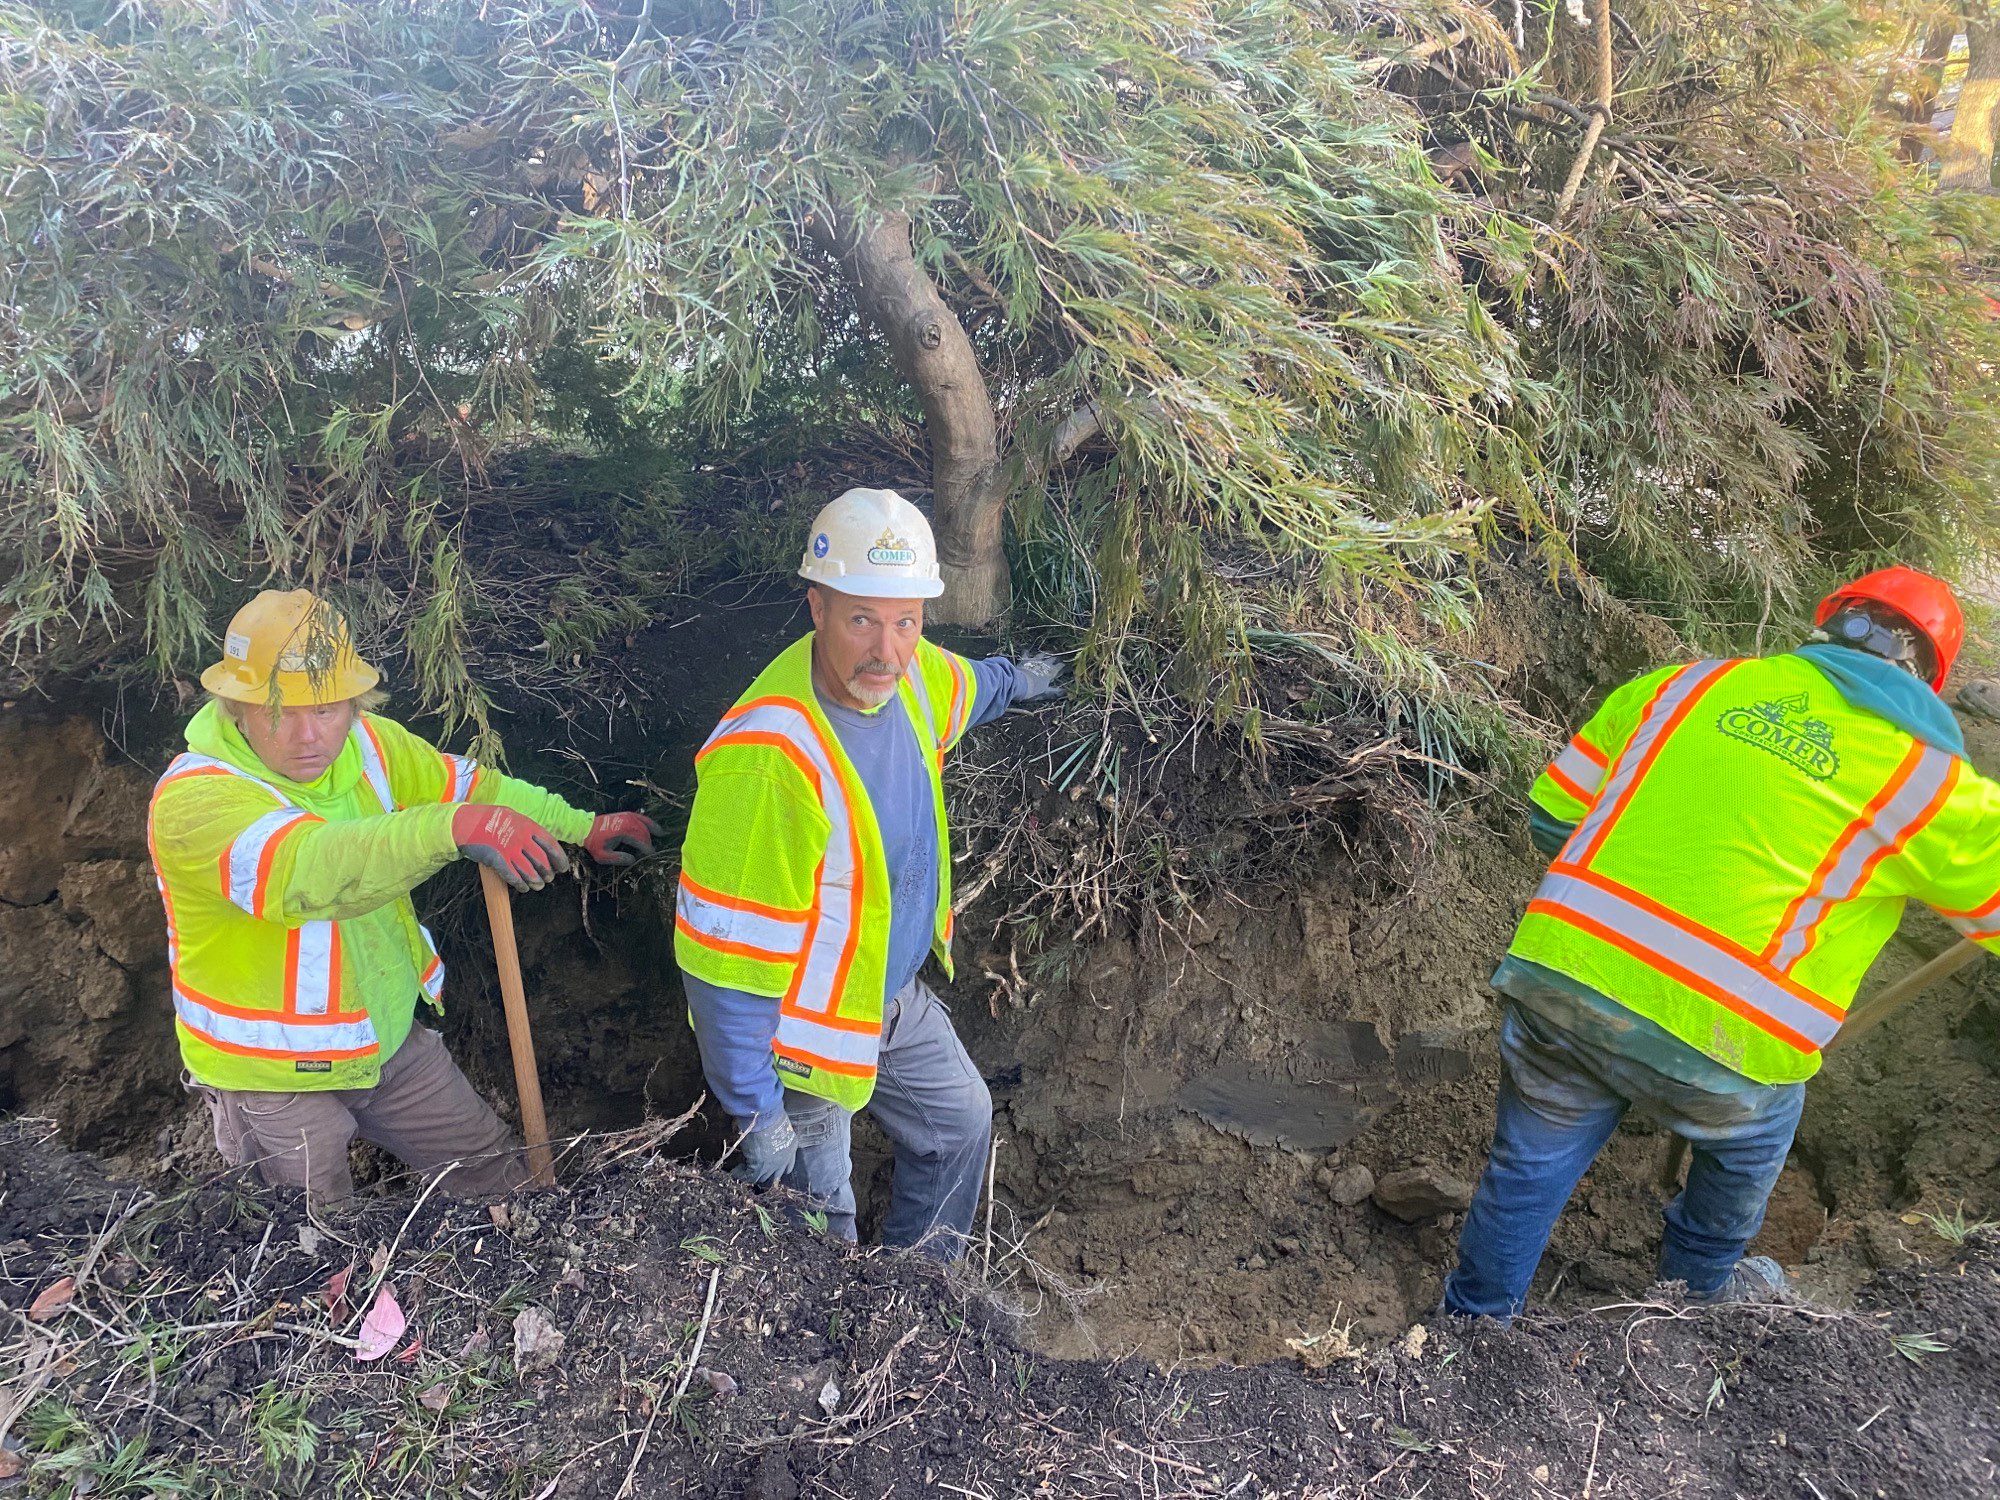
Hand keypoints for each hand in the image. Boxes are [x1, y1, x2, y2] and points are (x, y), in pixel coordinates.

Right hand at [452, 804, 569, 891]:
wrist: (466, 822)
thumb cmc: (491, 820)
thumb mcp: (514, 817)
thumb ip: (529, 830)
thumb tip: (544, 844)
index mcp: (528, 826)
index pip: (551, 845)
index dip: (560, 859)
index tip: (563, 868)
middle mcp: (521, 838)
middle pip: (542, 861)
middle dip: (548, 873)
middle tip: (549, 878)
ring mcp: (509, 849)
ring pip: (529, 872)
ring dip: (536, 881)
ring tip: (539, 886)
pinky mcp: (497, 860)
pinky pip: (513, 877)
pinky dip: (520, 885)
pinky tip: (524, 888)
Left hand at [584, 811, 662, 866]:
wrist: (585, 828)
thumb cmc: (594, 842)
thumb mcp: (602, 856)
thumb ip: (618, 858)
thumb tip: (633, 860)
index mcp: (622, 831)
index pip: (640, 840)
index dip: (647, 849)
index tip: (651, 856)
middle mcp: (627, 822)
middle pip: (644, 832)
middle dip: (649, 842)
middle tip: (652, 852)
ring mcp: (627, 817)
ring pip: (644, 824)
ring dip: (652, 831)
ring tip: (661, 836)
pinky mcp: (626, 815)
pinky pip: (641, 817)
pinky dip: (649, 822)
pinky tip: (655, 826)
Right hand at [733, 1115, 797, 1186]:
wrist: (765, 1117)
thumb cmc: (771, 1115)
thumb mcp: (779, 1126)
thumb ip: (775, 1135)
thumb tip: (765, 1136)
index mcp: (791, 1147)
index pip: (788, 1166)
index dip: (779, 1168)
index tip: (771, 1167)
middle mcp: (784, 1159)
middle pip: (775, 1174)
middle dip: (766, 1173)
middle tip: (755, 1169)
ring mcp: (773, 1164)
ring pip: (763, 1177)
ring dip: (753, 1175)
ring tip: (743, 1170)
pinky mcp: (760, 1167)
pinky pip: (749, 1177)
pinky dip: (741, 1175)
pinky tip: (735, 1171)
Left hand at [1012, 653, 1066, 705]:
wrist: (1022, 683)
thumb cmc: (1035, 688)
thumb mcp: (1046, 691)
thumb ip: (1054, 691)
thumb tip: (1064, 692)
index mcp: (1051, 672)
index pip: (1059, 667)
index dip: (1061, 665)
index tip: (1063, 664)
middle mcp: (1045, 664)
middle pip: (1051, 659)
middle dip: (1054, 659)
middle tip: (1055, 658)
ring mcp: (1035, 660)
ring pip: (1041, 655)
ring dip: (1043, 654)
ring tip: (1044, 653)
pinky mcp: (1026, 659)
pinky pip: (1026, 654)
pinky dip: (1026, 653)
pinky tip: (1026, 651)